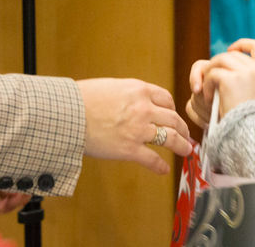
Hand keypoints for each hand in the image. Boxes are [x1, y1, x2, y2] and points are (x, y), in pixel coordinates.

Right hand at [77, 78, 192, 174]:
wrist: (68, 114)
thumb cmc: (82, 99)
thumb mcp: (111, 86)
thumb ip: (127, 94)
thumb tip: (132, 101)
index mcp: (139, 90)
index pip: (166, 98)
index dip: (172, 109)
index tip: (173, 115)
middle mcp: (144, 109)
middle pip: (173, 119)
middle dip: (182, 128)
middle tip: (185, 134)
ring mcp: (139, 130)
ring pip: (171, 138)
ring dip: (181, 146)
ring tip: (186, 151)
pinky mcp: (130, 149)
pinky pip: (153, 160)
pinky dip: (160, 166)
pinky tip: (163, 169)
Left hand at [186, 39, 254, 127]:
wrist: (249, 135)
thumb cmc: (249, 121)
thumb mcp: (254, 95)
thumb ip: (246, 78)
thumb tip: (228, 61)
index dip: (242, 44)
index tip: (231, 50)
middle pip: (231, 55)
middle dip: (216, 65)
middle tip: (208, 81)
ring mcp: (246, 72)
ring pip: (219, 61)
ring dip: (209, 74)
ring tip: (207, 91)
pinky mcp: (231, 79)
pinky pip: (212, 74)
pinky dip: (206, 85)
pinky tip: (208, 100)